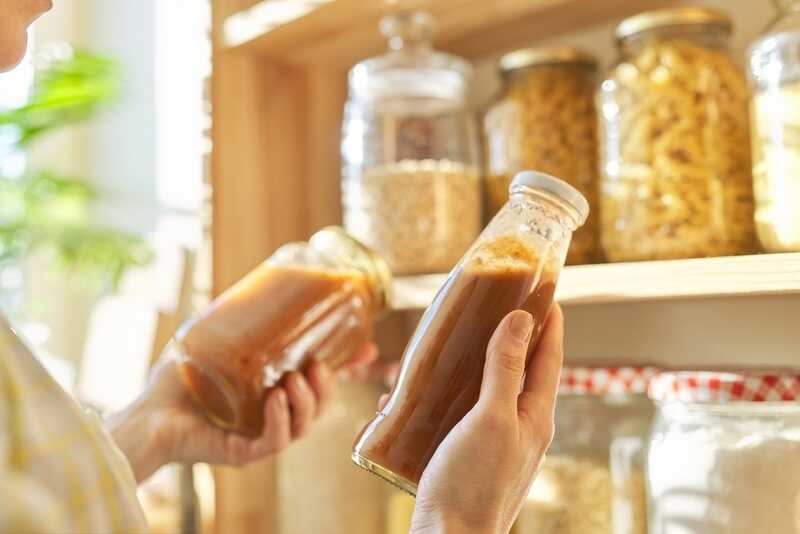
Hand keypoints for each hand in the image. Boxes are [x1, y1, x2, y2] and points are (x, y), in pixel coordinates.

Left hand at [108, 343, 377, 482]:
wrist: (146, 412)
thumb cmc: (177, 379)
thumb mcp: (213, 341)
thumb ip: (236, 318)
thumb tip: (259, 282)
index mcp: (274, 392)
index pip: (318, 383)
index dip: (346, 369)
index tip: (368, 349)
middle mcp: (272, 416)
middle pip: (318, 407)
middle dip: (328, 387)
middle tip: (316, 365)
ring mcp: (259, 436)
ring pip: (302, 426)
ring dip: (307, 402)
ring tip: (294, 379)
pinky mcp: (242, 452)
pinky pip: (274, 442)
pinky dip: (280, 420)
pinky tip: (276, 399)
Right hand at [408, 306, 563, 533]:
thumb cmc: (472, 483)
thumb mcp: (491, 417)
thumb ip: (505, 369)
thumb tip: (521, 320)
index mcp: (535, 416)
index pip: (550, 357)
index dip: (550, 322)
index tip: (544, 292)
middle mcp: (521, 427)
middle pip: (522, 371)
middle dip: (512, 337)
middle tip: (495, 306)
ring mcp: (496, 442)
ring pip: (491, 391)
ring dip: (478, 364)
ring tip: (457, 342)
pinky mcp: (470, 454)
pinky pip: (466, 413)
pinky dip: (451, 394)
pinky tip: (425, 391)